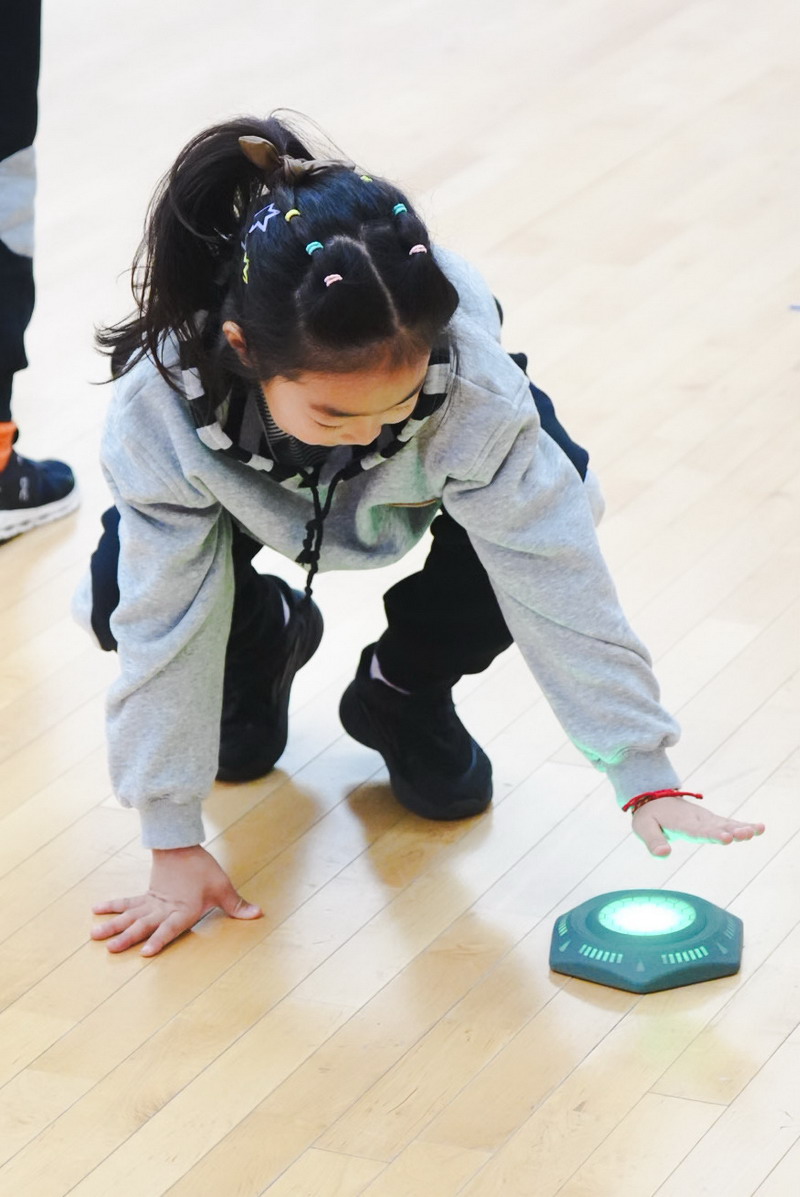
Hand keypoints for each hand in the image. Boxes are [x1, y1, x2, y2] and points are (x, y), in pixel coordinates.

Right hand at [91, 845, 261, 955]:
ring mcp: (152, 903)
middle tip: (110, 950)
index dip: (158, 940)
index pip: (169, 928)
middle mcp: (164, 909)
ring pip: (130, 916)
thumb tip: (259, 915)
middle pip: (143, 925)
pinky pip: (126, 903)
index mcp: (182, 911)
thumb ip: (237, 905)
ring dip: (113, 925)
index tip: (145, 952)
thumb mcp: (222, 887)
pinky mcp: (146, 896)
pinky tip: (96, 910)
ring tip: (94, 935)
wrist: (181, 844)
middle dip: (127, 938)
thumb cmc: (202, 868)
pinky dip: (112, 906)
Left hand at [632, 795, 764, 857]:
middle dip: (732, 831)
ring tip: (758, 830)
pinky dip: (743, 824)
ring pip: (726, 823)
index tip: (726, 838)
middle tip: (746, 834)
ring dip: (741, 827)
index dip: (712, 835)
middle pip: (716, 827)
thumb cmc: (649, 816)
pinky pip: (729, 822)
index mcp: (681, 823)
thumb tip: (663, 854)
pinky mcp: (712, 820)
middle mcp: (697, 819)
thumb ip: (653, 842)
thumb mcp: (643, 828)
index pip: (697, 831)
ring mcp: (706, 818)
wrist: (654, 797)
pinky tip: (759, 828)